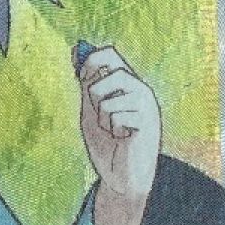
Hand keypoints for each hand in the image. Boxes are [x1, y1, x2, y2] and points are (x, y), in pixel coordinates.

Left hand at [77, 45, 160, 200]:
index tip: (81, 82)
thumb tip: (77, 48)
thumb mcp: (90, 108)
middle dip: (95, 94)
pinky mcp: (148, 120)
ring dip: (102, 118)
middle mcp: (139, 88)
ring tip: (113, 130)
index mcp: (126, 82)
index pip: (109, 53)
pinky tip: (123, 138)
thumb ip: (86, 81)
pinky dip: (112, 130)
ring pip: (108, 97)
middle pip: (111, 69)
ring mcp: (146, 104)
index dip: (90, 63)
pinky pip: (116, 115)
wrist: (120, 176)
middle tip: (100, 114)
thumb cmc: (106, 142)